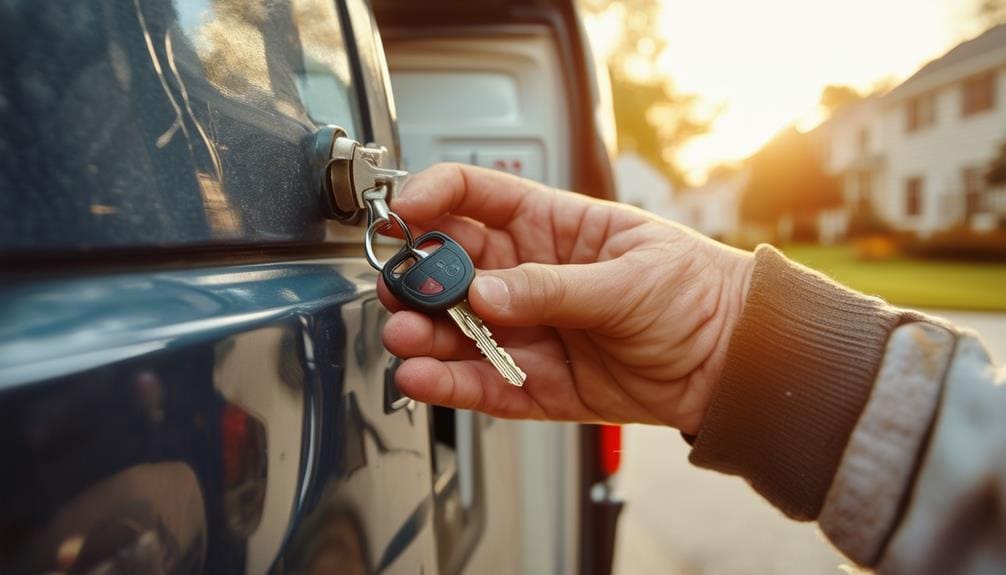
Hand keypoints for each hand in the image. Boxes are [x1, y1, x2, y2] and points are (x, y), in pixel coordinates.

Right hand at [379, 163, 752, 433]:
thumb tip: (488, 292)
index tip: (406, 212)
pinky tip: (423, 376)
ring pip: (457, 329)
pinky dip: (449, 383)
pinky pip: (482, 383)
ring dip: (425, 333)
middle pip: (452, 267)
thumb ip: (554, 287)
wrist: (732, 362)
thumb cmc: (695, 294)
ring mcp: (528, 330)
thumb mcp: (630, 277)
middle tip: (406, 290)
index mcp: (551, 228)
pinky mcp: (534, 382)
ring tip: (408, 338)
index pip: (475, 197)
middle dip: (419, 276)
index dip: (434, 196)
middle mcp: (529, 277)